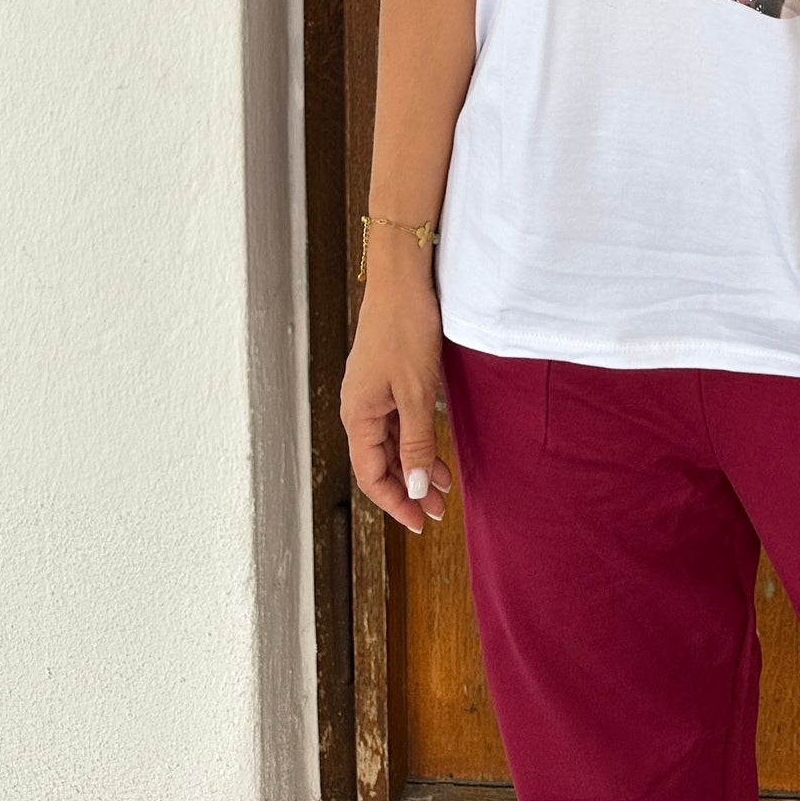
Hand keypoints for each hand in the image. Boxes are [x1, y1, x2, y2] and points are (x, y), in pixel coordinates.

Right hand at [340, 270, 453, 535]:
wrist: (403, 278)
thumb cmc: (405, 329)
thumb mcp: (416, 393)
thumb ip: (415, 443)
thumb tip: (412, 489)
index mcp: (357, 416)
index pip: (371, 475)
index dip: (395, 502)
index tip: (420, 521)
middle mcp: (358, 408)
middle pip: (379, 462)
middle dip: (408, 488)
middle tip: (438, 509)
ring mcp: (371, 393)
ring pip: (390, 443)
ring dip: (414, 465)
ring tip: (442, 485)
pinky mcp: (385, 378)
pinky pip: (396, 420)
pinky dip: (416, 439)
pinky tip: (436, 449)